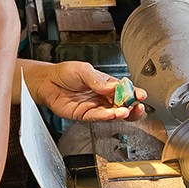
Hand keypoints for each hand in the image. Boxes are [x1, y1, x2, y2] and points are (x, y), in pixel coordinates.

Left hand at [26, 62, 147, 121]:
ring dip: (121, 114)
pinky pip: (98, 117)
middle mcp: (103, 97)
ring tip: (125, 111)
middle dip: (133, 107)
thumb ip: (98, 80)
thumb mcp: (84, 70)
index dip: (134, 93)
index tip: (141, 95)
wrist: (47, 82)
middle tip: (138, 106)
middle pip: (123, 105)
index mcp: (106, 85)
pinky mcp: (85, 115)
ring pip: (113, 114)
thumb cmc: (65, 73)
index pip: (125, 90)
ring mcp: (95, 107)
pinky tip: (112, 114)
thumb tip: (113, 86)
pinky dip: (106, 116)